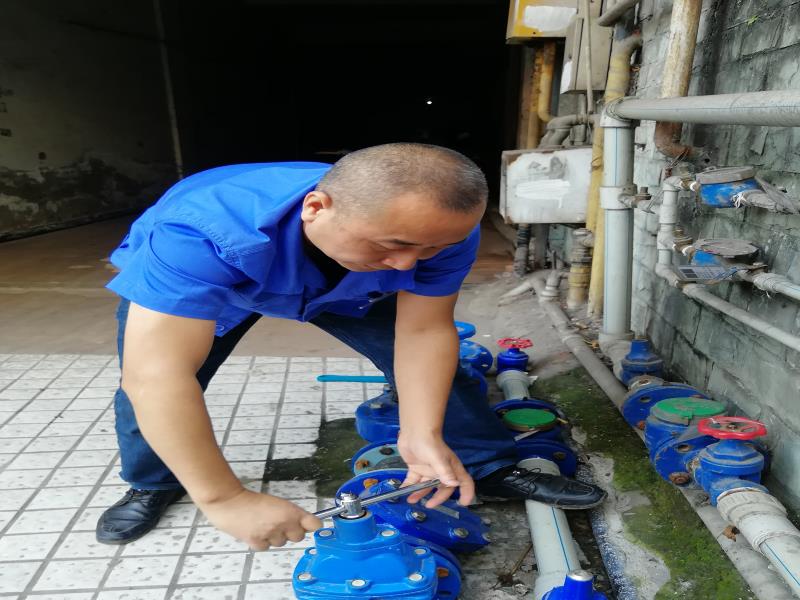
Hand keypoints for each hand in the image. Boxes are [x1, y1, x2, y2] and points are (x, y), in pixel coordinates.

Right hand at [197, 488, 321, 549]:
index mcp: (290, 511)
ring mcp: (270, 535)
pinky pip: (267, 547)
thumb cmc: (254, 500)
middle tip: (282, 523)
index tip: (311, 524)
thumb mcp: (278, 502)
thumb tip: (306, 523)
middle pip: (299, 537)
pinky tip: (257, 532)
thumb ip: (292, 513)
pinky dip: (263, 542)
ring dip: (277, 536)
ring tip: (265, 525)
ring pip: (282, 543)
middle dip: (293, 531)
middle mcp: (283, 524)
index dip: (313, 524)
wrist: (231, 504)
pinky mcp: (257, 544)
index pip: (314, 524)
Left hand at [397, 431, 474, 507]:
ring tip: (411, 500)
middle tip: (428, 505)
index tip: (463, 503)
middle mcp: (441, 471)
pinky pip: (413, 481)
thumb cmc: (429, 443)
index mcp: (451, 468)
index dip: (466, 493)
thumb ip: (445, 472)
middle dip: (437, 497)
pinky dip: (409, 486)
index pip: (464, 482)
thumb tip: (454, 484)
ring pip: (426, 486)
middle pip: (442, 488)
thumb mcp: (438, 458)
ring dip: (419, 493)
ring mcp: (428, 470)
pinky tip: (403, 491)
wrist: (413, 431)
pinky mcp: (416, 468)